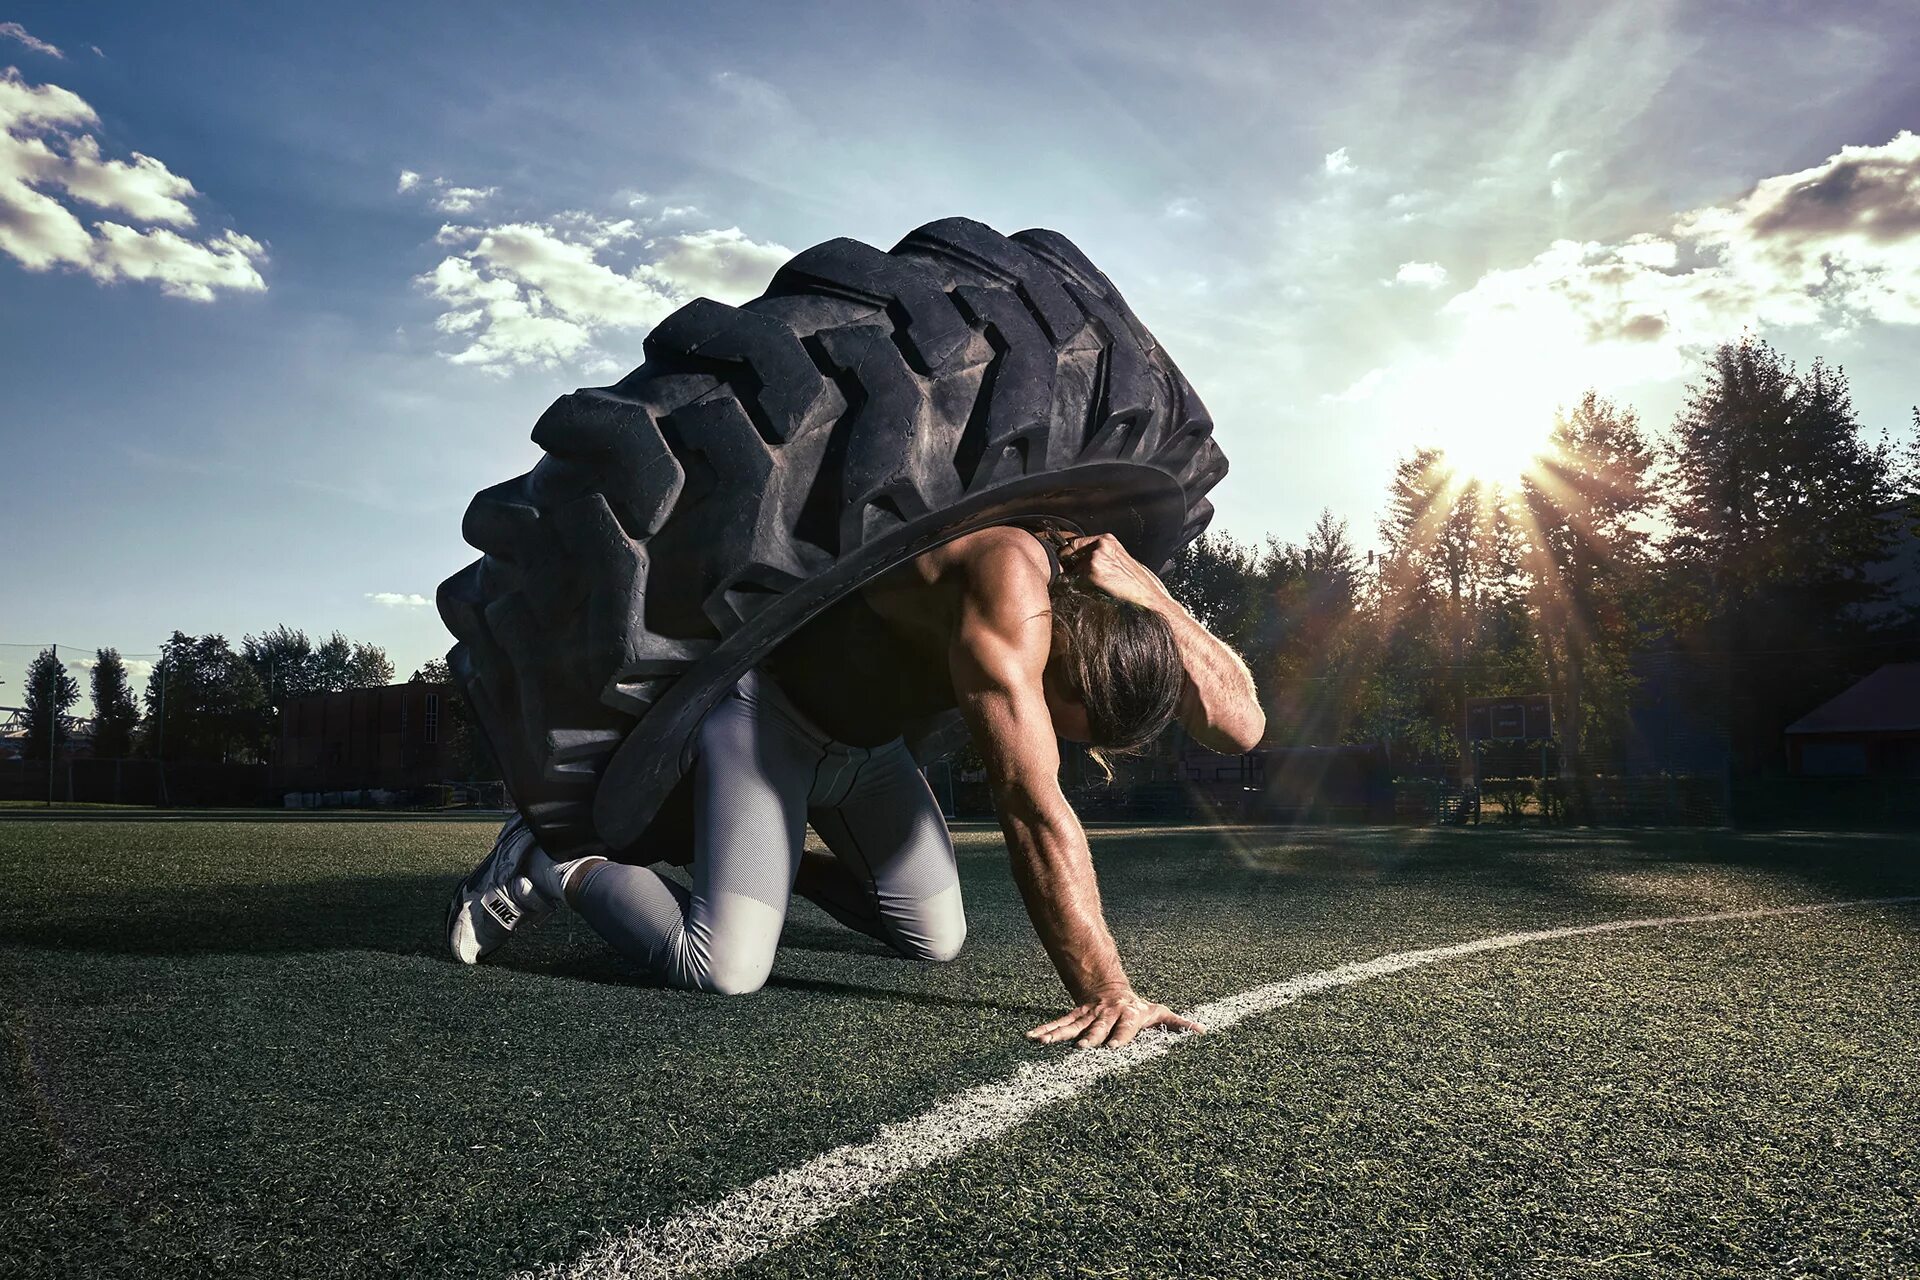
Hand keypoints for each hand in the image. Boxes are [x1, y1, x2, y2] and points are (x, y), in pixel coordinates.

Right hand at [1026, 989, 1205, 1047]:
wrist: (1110, 989)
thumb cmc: (1139, 1009)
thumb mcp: (1159, 1013)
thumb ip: (1178, 1024)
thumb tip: (1203, 1032)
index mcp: (1127, 1015)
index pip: (1125, 1026)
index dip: (1119, 1036)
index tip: (1112, 1049)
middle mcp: (1105, 1016)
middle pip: (1097, 1027)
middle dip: (1089, 1038)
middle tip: (1081, 1049)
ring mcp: (1087, 1017)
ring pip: (1072, 1026)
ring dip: (1058, 1035)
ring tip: (1043, 1043)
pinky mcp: (1074, 1019)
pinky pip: (1058, 1025)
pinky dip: (1044, 1031)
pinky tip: (1030, 1038)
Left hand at [1060, 534, 1171, 611]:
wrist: (1149, 596)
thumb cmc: (1139, 582)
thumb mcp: (1120, 560)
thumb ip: (1103, 555)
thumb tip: (1083, 560)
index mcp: (1107, 540)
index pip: (1076, 541)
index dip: (1068, 553)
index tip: (1064, 560)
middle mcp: (1100, 545)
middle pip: (1069, 553)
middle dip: (1069, 565)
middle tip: (1072, 577)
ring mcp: (1095, 558)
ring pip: (1071, 569)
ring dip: (1074, 579)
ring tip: (1090, 589)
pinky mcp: (1092, 574)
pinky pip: (1074, 582)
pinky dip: (1077, 588)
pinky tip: (1092, 593)